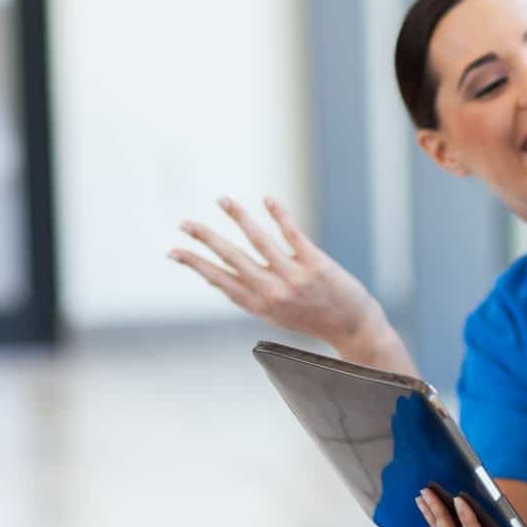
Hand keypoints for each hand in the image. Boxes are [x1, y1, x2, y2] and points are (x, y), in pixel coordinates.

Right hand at [169, 196, 391, 356]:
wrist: (352, 328)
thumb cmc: (310, 318)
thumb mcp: (273, 314)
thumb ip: (246, 296)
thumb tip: (212, 279)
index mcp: (259, 305)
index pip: (219, 281)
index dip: (195, 265)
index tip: (173, 251)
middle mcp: (273, 292)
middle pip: (232, 259)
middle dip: (205, 239)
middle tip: (184, 223)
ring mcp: (294, 277)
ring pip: (259, 241)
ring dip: (237, 217)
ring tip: (222, 200)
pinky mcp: (316, 264)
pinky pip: (292, 234)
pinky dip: (278, 214)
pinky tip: (266, 199)